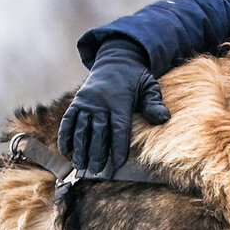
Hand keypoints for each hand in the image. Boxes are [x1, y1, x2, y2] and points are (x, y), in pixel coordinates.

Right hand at [57, 37, 170, 177]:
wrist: (116, 59)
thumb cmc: (135, 78)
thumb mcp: (149, 86)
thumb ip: (154, 103)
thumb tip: (164, 119)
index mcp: (119, 100)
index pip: (118, 128)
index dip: (118, 146)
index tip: (117, 163)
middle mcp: (100, 102)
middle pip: (97, 131)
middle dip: (96, 152)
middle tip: (96, 170)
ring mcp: (86, 101)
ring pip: (81, 128)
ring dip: (79, 148)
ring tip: (80, 165)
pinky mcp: (77, 101)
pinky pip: (69, 120)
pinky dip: (65, 135)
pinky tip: (65, 151)